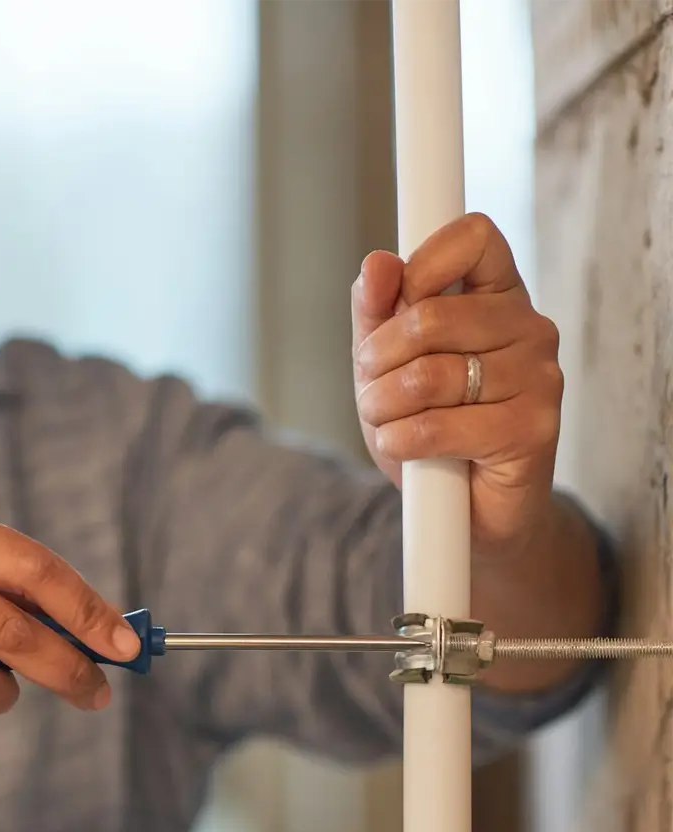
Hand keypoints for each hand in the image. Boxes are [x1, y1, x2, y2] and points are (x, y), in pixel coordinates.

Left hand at [351, 212, 563, 557]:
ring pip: (427, 375)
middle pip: (432, 314)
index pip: (474, 236)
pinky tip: (407, 449)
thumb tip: (377, 263)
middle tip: (374, 388)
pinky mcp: (532, 430)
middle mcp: (529, 328)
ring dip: (383, 406)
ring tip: (390, 422)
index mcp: (498, 295)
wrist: (464, 513)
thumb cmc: (429, 426)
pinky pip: (437, 425)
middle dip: (378, 359)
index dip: (422, 264)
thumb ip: (377, 310)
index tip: (397, 306)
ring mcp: (539, 378)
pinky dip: (401, 441)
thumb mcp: (386, 363)